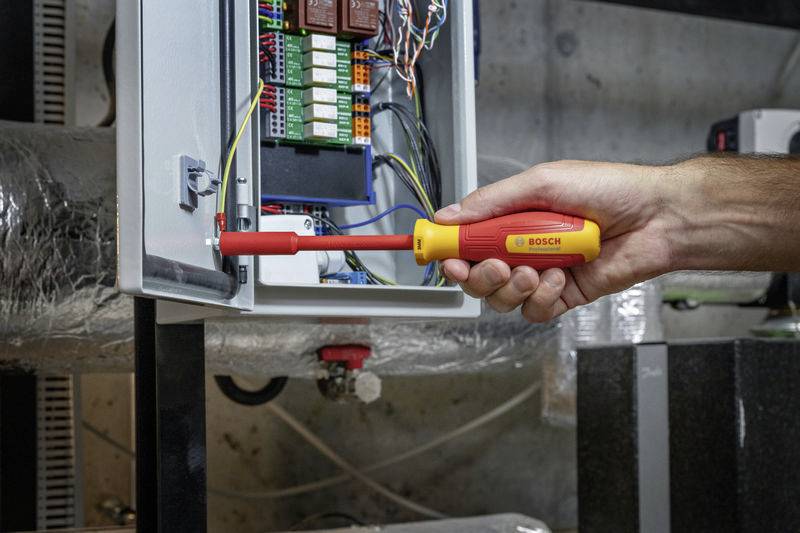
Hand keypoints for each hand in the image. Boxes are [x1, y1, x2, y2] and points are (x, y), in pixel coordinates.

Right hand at [436, 160, 676, 321]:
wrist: (657, 216)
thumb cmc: (606, 189)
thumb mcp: (542, 183)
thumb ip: (493, 202)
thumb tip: (446, 216)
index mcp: (512, 218)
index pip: (467, 240)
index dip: (450, 252)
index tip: (443, 257)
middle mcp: (522, 247)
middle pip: (477, 276)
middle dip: (477, 276)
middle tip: (494, 265)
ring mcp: (542, 274)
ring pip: (501, 298)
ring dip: (509, 288)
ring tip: (531, 270)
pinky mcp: (563, 296)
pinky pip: (534, 310)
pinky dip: (540, 297)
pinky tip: (558, 278)